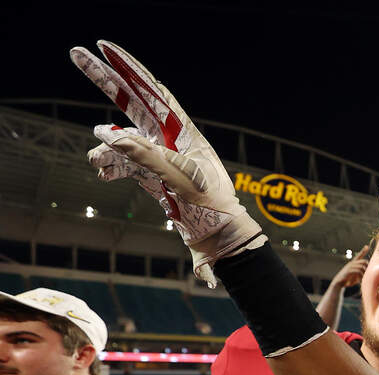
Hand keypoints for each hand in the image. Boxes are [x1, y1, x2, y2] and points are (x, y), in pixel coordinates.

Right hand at [69, 41, 263, 283]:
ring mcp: (160, 157)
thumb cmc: (210, 206)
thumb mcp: (179, 178)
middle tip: (75, 53)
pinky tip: (104, 173)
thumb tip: (109, 135)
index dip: (128, 67)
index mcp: (183, 131)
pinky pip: (125, 163)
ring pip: (123, 139)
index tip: (104, 47)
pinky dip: (111, 165)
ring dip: (105, 146)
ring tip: (97, 161)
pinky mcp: (153, 176)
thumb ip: (146, 155)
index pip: (152, 90)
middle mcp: (170, 139)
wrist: (219, 238)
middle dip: (105, 81)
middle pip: (132, 102)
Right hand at [331, 246, 369, 288]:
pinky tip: (359, 280)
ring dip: (363, 274)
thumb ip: (359, 274)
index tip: (366, 246)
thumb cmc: (347, 280)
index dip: (363, 251)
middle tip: (366, 275)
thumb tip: (367, 274)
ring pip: (362, 267)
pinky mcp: (348, 271)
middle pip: (364, 261)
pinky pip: (358, 271)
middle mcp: (351, 264)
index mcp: (353, 264)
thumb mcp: (354, 276)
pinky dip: (360, 276)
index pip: (359, 256)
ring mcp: (350, 267)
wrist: (338, 283)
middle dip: (367, 268)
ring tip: (362, 280)